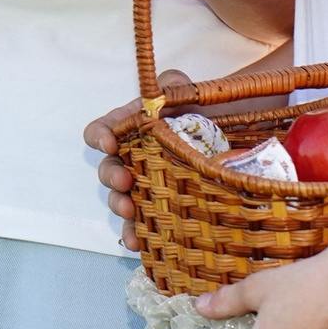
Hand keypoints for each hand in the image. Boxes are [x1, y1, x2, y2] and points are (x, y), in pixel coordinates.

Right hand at [81, 81, 188, 253]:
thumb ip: (172, 84)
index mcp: (130, 129)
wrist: (228, 140)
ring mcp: (143, 186)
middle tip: (124, 181)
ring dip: (119, 207)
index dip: (99, 136)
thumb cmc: (199, 113)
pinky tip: (137, 244)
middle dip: (111, 176)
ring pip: (119, 199)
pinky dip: (133, 235)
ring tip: (130, 212)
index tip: (110, 142)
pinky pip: (139, 225)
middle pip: (107, 169)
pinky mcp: (157, 209)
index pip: (100, 131)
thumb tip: (165, 88)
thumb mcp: (186, 92)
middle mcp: (130, 159)